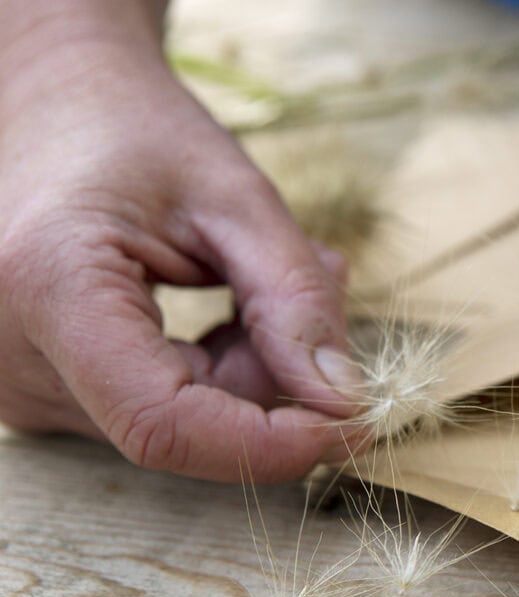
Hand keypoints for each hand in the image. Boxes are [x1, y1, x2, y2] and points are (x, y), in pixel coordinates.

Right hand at [0, 14, 361, 481]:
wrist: (53, 100)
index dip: (269, 444)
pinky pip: (159, 408)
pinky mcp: (41, 388)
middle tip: (315, 282)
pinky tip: (221, 300)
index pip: (163, 425)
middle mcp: (11, 352)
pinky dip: (215, 367)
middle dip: (272, 377)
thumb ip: (296, 303)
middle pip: (183, 426)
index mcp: (49, 287)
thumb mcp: (238, 200)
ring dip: (247, 365)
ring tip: (253, 272)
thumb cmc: (137, 130)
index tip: (354, 425)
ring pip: (181, 424)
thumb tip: (346, 405)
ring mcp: (18, 380)